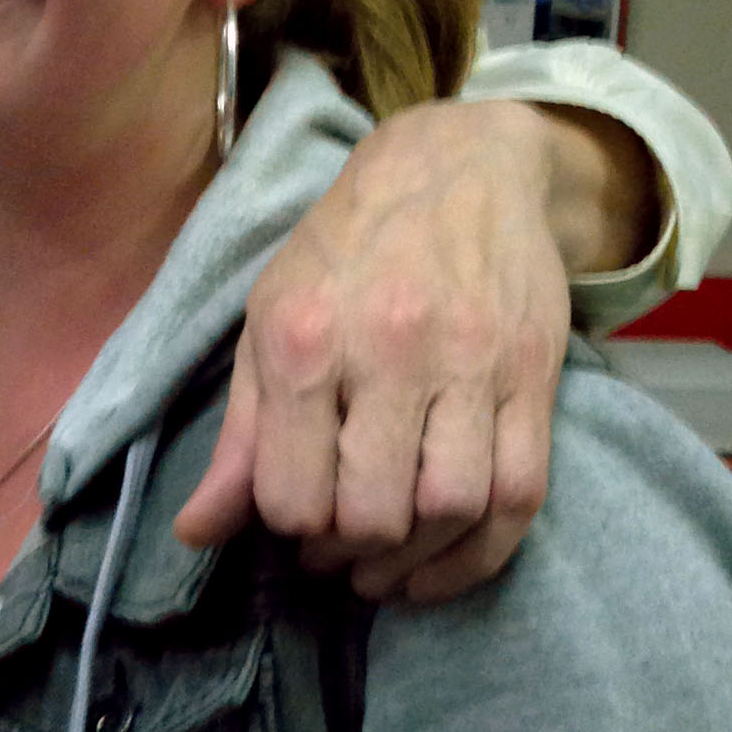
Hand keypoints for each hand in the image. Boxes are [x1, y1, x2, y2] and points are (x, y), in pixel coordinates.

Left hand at [174, 98, 582, 604]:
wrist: (457, 168)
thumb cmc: (344, 250)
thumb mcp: (268, 321)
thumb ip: (238, 435)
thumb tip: (196, 533)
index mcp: (305, 338)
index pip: (291, 494)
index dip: (290, 531)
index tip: (296, 526)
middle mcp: (390, 350)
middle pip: (374, 514)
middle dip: (350, 552)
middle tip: (340, 552)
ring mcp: (472, 363)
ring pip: (452, 509)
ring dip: (416, 560)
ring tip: (387, 563)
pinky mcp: (535, 375)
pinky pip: (520, 495)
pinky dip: (481, 552)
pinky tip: (445, 562)